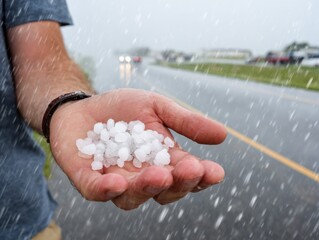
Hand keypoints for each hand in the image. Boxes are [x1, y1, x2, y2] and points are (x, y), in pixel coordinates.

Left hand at [49, 88, 226, 209]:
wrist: (83, 106)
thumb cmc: (123, 109)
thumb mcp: (157, 107)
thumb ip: (185, 122)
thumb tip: (224, 135)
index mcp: (162, 162)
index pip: (186, 176)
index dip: (201, 177)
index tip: (215, 171)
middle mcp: (141, 178)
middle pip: (163, 192)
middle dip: (177, 183)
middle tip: (189, 169)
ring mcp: (114, 181)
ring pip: (132, 198)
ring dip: (146, 188)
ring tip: (157, 174)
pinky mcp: (87, 179)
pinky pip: (96, 191)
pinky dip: (106, 190)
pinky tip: (116, 182)